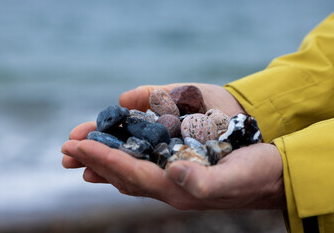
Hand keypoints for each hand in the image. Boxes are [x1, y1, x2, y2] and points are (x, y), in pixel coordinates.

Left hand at [61, 83, 285, 208]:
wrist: (270, 173)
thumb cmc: (256, 173)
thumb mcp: (236, 177)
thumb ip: (205, 181)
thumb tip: (174, 172)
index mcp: (178, 188)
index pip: (131, 173)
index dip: (103, 159)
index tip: (77, 147)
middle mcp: (169, 184)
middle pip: (122, 173)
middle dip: (93, 159)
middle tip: (65, 148)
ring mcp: (171, 176)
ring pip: (129, 169)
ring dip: (103, 159)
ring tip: (78, 151)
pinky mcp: (177, 166)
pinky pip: (143, 162)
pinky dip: (123, 156)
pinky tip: (113, 154)